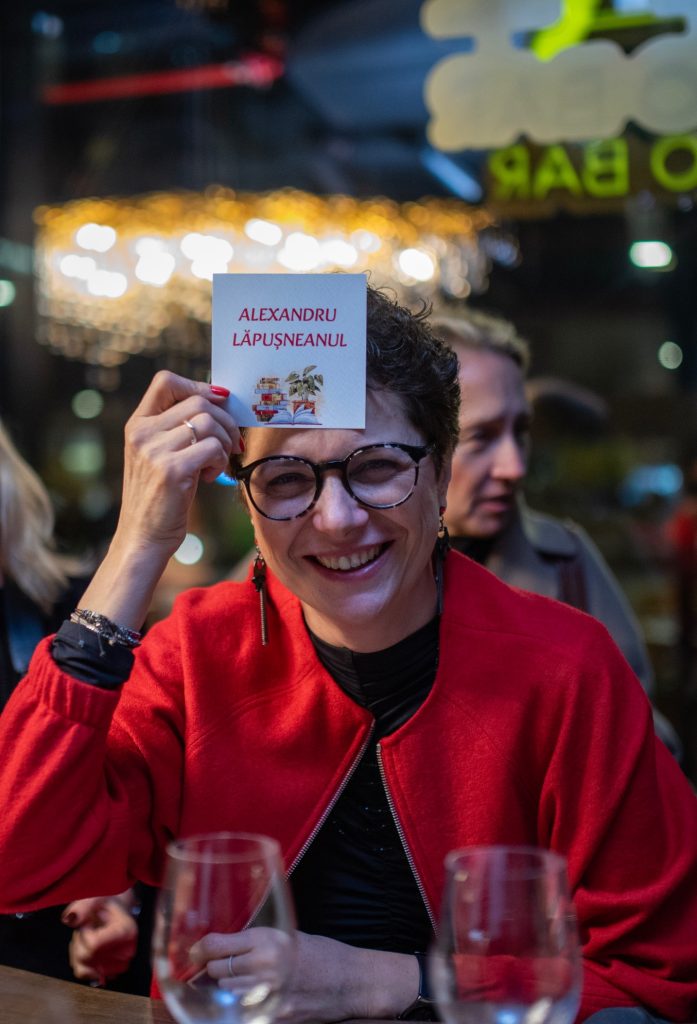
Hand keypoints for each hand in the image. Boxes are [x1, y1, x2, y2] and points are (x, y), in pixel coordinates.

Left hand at [63, 891, 138, 984]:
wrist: (115, 912)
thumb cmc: (105, 905)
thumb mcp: (95, 898)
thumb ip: (83, 907)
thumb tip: (70, 920)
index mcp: (126, 932)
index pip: (93, 946)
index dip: (83, 933)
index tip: (88, 922)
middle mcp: (127, 952)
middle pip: (86, 958)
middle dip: (79, 941)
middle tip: (86, 928)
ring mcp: (120, 966)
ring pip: (83, 968)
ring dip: (77, 952)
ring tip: (86, 938)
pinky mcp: (112, 974)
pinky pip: (84, 974)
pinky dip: (79, 962)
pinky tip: (85, 949)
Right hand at [77, 372, 240, 629]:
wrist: (143, 537)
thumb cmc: (159, 498)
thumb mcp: (159, 456)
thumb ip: (177, 429)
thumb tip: (220, 402)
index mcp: (137, 424)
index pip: (165, 380)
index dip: (198, 385)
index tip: (218, 403)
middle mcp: (141, 432)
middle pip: (198, 401)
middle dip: (224, 421)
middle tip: (229, 444)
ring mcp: (154, 450)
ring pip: (208, 423)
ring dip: (224, 442)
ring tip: (215, 463)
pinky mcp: (171, 470)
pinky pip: (212, 448)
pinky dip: (220, 460)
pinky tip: (209, 476)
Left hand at [193, 929, 417, 1023]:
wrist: (351, 982)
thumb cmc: (322, 954)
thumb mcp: (289, 935)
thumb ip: (257, 940)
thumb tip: (222, 947)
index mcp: (268, 939)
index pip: (216, 946)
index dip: (200, 949)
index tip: (195, 952)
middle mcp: (265, 966)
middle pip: (216, 971)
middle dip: (213, 969)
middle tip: (218, 967)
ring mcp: (268, 996)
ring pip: (224, 994)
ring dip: (224, 989)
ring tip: (236, 984)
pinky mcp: (273, 1018)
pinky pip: (241, 1012)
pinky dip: (238, 1007)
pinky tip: (244, 1001)